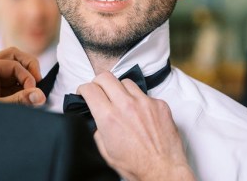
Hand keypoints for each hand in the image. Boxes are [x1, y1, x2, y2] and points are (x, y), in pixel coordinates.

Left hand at [0, 47, 45, 105]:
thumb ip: (17, 101)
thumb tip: (40, 96)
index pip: (12, 63)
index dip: (27, 76)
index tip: (35, 91)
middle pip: (14, 56)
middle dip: (29, 68)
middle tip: (38, 83)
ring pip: (15, 66)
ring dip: (27, 76)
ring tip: (34, 90)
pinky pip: (13, 80)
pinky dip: (22, 86)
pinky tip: (27, 96)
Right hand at [78, 72, 194, 180]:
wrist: (163, 169)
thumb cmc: (136, 165)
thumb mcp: (106, 151)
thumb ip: (98, 130)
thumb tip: (97, 118)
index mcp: (109, 117)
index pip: (90, 89)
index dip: (83, 89)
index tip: (85, 92)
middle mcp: (126, 105)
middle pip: (105, 77)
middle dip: (98, 82)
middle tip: (99, 90)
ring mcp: (144, 102)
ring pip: (126, 82)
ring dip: (120, 89)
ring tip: (122, 102)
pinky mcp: (159, 104)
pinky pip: (145, 94)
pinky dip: (139, 100)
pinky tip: (141, 113)